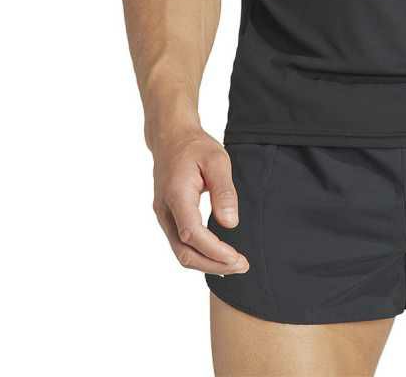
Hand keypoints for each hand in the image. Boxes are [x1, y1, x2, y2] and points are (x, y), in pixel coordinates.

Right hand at [151, 128, 249, 275]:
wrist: (171, 138)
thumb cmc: (195, 146)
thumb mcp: (217, 160)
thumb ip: (223, 191)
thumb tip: (231, 223)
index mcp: (176, 195)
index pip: (192, 234)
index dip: (214, 251)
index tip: (237, 258)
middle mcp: (165, 210)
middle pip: (184, 252)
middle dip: (213, 264)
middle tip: (242, 266)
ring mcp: (163, 216)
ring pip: (181, 252)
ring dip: (207, 263)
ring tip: (234, 264)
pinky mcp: (167, 217)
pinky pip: (180, 244)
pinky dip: (199, 254)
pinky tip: (218, 256)